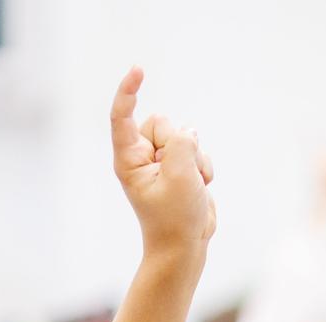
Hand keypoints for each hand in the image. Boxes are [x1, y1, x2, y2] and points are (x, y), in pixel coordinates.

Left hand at [110, 67, 215, 258]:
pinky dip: (203, 166)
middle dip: (180, 144)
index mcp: (128, 160)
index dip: (128, 91)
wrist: (185, 247)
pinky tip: (199, 187)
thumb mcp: (181, 177)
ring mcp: (161, 161)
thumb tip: (188, 133)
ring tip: (193, 185)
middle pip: (163, 123)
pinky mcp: (180, 167)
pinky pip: (196, 149)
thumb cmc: (175, 218)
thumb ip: (183, 144)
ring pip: (184, 136)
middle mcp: (141, 157)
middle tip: (181, 174)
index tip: (138, 70)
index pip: (122, 117)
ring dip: (196, 158)